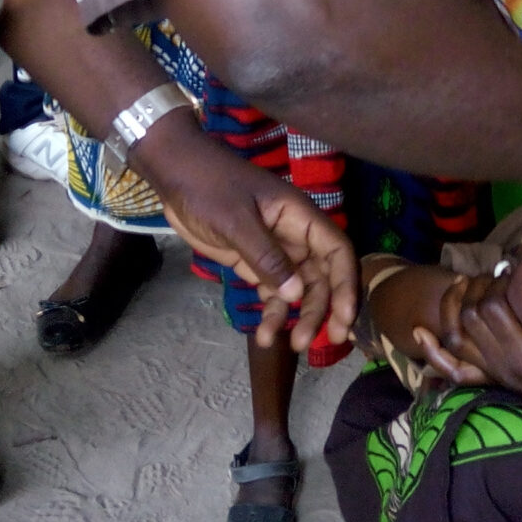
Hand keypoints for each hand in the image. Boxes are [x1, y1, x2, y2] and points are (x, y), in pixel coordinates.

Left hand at [127, 121, 356, 351]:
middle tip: (314, 343)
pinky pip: (272, 292)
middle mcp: (295, 235)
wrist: (176, 175)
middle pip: (321, 277)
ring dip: (297, 317)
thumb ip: (266, 257)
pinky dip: (272, 313)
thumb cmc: (209, 188)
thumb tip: (297, 294)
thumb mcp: (236, 221)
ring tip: (290, 346)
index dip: (346, 285)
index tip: (344, 319)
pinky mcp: (255, 262)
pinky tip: (264, 335)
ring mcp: (275, 250)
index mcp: (300, 216)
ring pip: (299, 289)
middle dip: (321, 310)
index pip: (337, 251)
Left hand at [420, 280, 521, 428]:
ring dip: (455, 309)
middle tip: (497, 271)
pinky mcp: (501, 383)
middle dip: (477, 288)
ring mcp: (501, 379)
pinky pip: (459, 372)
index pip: (493, 305)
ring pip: (458, 341)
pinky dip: (436, 354)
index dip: (501, 277)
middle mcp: (507, 370)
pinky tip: (421, 333)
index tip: (520, 264)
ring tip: (465, 284)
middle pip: (469, 319)